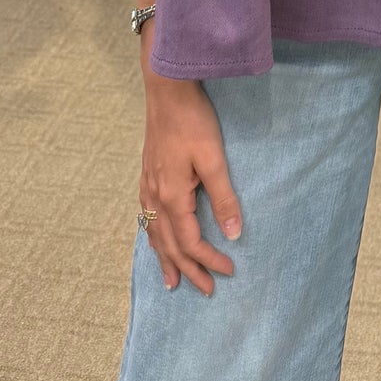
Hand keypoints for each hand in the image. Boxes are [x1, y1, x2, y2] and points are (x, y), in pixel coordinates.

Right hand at [139, 77, 242, 295]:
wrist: (167, 90)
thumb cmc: (193, 121)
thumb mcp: (213, 158)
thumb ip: (224, 196)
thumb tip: (234, 233)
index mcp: (172, 197)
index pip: (190, 242)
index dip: (209, 260)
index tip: (229, 271)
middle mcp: (154, 197)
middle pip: (170, 246)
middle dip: (189, 269)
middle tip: (206, 290)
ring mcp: (147, 186)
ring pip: (154, 234)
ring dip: (166, 260)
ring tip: (172, 282)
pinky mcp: (146, 175)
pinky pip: (146, 219)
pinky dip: (153, 238)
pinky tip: (155, 239)